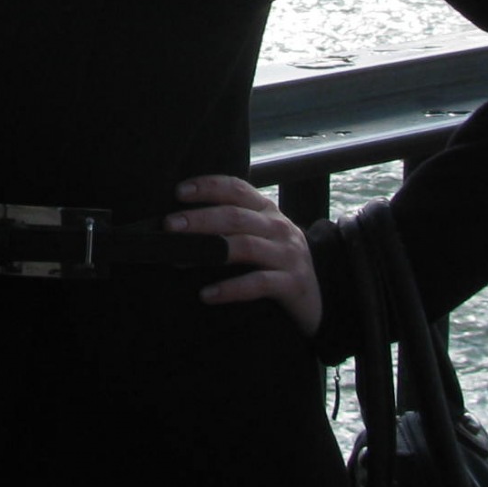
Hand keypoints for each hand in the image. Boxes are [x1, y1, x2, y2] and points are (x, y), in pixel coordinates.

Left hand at [167, 175, 319, 337]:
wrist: (318, 300)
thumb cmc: (277, 264)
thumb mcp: (260, 237)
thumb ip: (231, 225)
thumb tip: (179, 224)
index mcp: (267, 211)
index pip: (237, 189)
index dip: (209, 186)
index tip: (179, 191)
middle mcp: (279, 228)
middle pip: (235, 216)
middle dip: (200, 218)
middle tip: (169, 225)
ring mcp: (288, 255)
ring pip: (245, 246)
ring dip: (210, 250)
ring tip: (179, 257)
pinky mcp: (293, 284)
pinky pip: (258, 283)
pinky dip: (230, 288)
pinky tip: (207, 294)